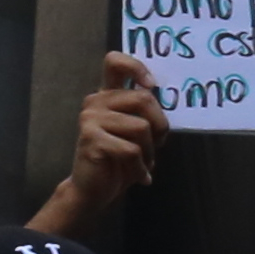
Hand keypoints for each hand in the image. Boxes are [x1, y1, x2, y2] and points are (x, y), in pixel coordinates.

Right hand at [61, 54, 166, 214]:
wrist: (93, 190)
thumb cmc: (119, 161)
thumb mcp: (137, 132)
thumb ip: (145, 112)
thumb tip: (164, 97)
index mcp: (108, 95)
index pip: (115, 62)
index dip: (136, 67)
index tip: (151, 85)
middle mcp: (96, 101)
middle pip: (143, 98)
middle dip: (160, 126)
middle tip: (157, 145)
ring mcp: (90, 118)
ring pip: (141, 127)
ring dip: (150, 152)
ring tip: (143, 164)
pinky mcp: (90, 138)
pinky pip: (132, 150)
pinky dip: (140, 167)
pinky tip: (138, 176)